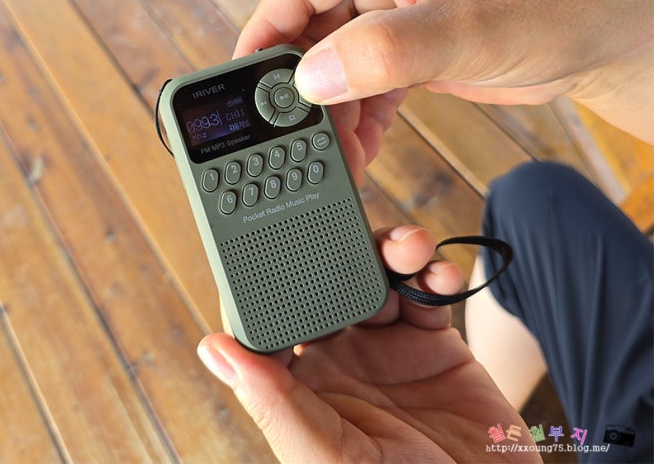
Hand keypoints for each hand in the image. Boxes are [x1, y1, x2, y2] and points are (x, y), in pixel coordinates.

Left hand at [197, 226, 539, 462]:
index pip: (277, 314)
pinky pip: (429, 292)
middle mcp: (343, 357)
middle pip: (332, 281)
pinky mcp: (437, 344)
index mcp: (304, 382)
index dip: (272, 272)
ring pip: (380, 276)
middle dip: (342, 245)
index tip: (271, 230)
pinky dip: (435, 273)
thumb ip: (277, 402)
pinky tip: (439, 275)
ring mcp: (390, 348)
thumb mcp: (330, 456)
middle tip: (350, 214)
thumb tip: (215, 350)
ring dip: (393, 250)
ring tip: (408, 246)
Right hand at [235, 0, 653, 144]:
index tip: (247, 88)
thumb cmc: (551, 9)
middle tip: (299, 136)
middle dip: (303, 86)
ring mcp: (397, 8)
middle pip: (311, 28)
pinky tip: (360, 145)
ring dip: (332, 108)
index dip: (264, 36)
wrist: (604, 37)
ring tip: (337, 152)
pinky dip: (360, 113)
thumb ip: (380, 52)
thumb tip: (309, 78)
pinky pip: (366, 79)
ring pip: (336, 61)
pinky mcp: (412, 43)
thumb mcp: (462, 30)